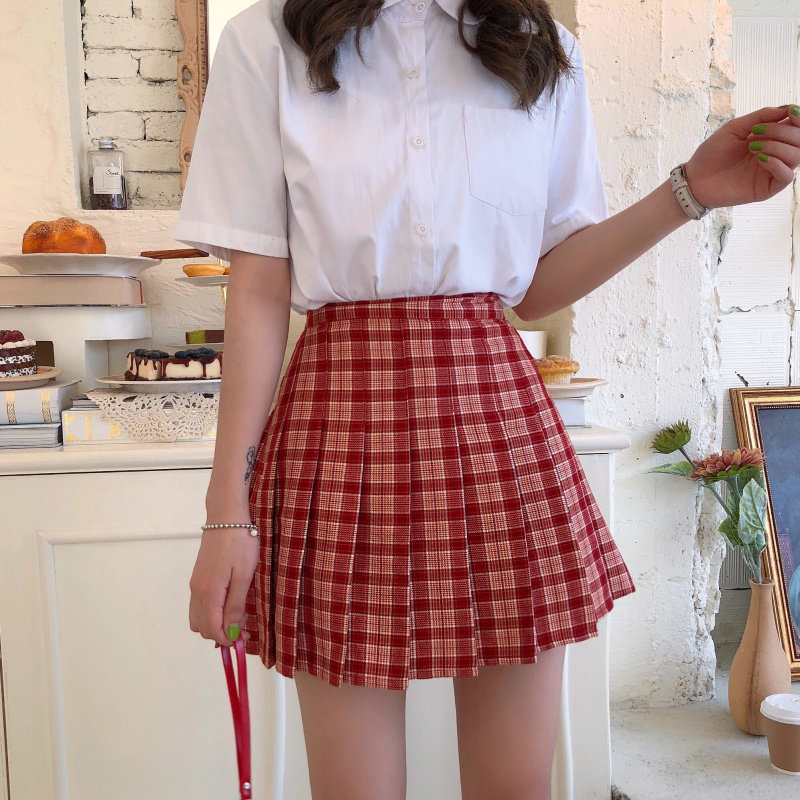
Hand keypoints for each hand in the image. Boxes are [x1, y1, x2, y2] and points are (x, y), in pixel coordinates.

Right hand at [188, 524, 259, 646]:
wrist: (226, 517)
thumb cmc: (240, 543)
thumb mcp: (244, 575)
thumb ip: (236, 605)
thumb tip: (231, 631)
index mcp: (209, 592)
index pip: (212, 629)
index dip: (227, 640)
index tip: (245, 638)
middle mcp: (197, 591)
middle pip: (201, 627)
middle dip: (220, 634)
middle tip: (244, 628)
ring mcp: (195, 584)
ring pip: (198, 617)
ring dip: (214, 624)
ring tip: (237, 617)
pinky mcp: (198, 577)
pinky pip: (199, 605)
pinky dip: (211, 612)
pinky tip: (229, 604)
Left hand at [683, 104, 799, 209]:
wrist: (695, 178)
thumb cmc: (712, 153)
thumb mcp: (735, 128)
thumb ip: (761, 116)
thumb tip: (787, 108)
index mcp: (772, 138)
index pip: (797, 127)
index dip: (798, 118)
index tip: (790, 111)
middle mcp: (776, 154)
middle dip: (783, 131)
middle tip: (758, 132)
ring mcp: (772, 171)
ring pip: (797, 156)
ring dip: (778, 146)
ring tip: (753, 147)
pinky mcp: (767, 188)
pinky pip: (787, 176)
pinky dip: (777, 164)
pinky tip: (759, 158)